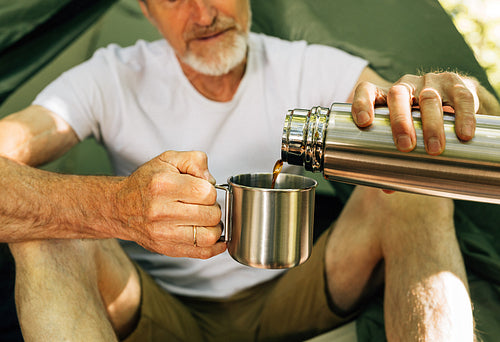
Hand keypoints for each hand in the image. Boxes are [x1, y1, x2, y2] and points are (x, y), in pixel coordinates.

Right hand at [114, 151, 225, 257]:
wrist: (119, 207)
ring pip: (209, 236)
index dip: (211, 190)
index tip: (202, 189)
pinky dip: (214, 247)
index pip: (207, 193)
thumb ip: (195, 160)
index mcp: (164, 185)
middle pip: (211, 215)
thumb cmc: (146, 182)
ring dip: (215, 227)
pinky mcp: (166, 249)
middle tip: (204, 205)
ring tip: (206, 220)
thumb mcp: (169, 159)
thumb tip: (212, 181)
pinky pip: (201, 253)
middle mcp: (161, 211)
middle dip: (214, 208)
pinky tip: (214, 237)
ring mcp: (163, 233)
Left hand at [351, 72, 479, 154]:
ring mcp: (430, 82)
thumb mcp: (404, 135)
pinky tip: (464, 134)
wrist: (453, 103)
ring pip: (429, 98)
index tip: (363, 123)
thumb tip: (387, 188)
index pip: (366, 91)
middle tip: (405, 146)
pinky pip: (461, 97)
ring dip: (431, 125)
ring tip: (434, 149)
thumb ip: (394, 157)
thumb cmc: (418, 123)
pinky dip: (463, 116)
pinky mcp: (456, 83)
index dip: (362, 103)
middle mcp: (405, 85)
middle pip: (398, 95)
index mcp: (385, 96)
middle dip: (400, 121)